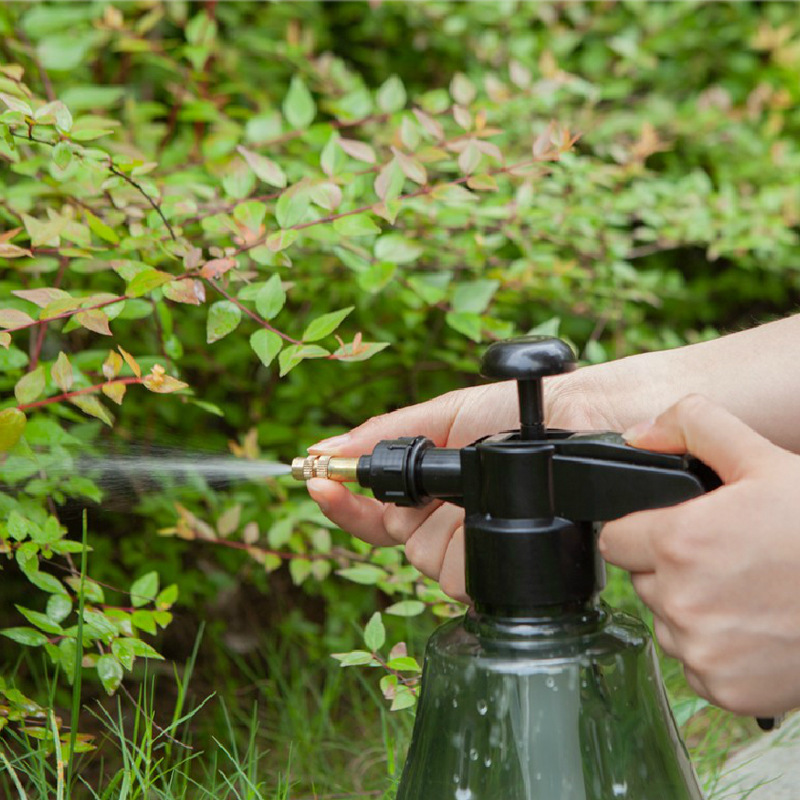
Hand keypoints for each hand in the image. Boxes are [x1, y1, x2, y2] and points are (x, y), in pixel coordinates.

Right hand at [307, 373, 614, 601]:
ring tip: (480, 495)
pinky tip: (491, 521)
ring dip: (447, 527)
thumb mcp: (445, 415)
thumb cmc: (516, 411)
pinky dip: (472, 549)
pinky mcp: (504, 570)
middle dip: (409, 511)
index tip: (315, 481)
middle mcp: (446, 524)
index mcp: (430, 491)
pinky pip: (463, 577)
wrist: (580, 423)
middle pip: (398, 539)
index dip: (343, 504)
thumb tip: (324, 449)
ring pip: (427, 559)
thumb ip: (387, 436)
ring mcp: (475, 549)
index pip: (372, 513)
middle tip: (439, 484)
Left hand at [599, 394, 799, 715]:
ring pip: (666, 624)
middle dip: (668, 569)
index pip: (614, 540)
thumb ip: (694, 427)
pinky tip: (753, 630)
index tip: (668, 531)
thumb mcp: (764, 459)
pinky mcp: (726, 690)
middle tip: (720, 559)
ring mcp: (702, 651)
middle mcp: (681, 601)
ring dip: (690, 611)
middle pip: (641, 581)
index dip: (640, 532)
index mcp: (679, 543)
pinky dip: (716, 653)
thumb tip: (638, 433)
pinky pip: (695, 666)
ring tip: (742, 593)